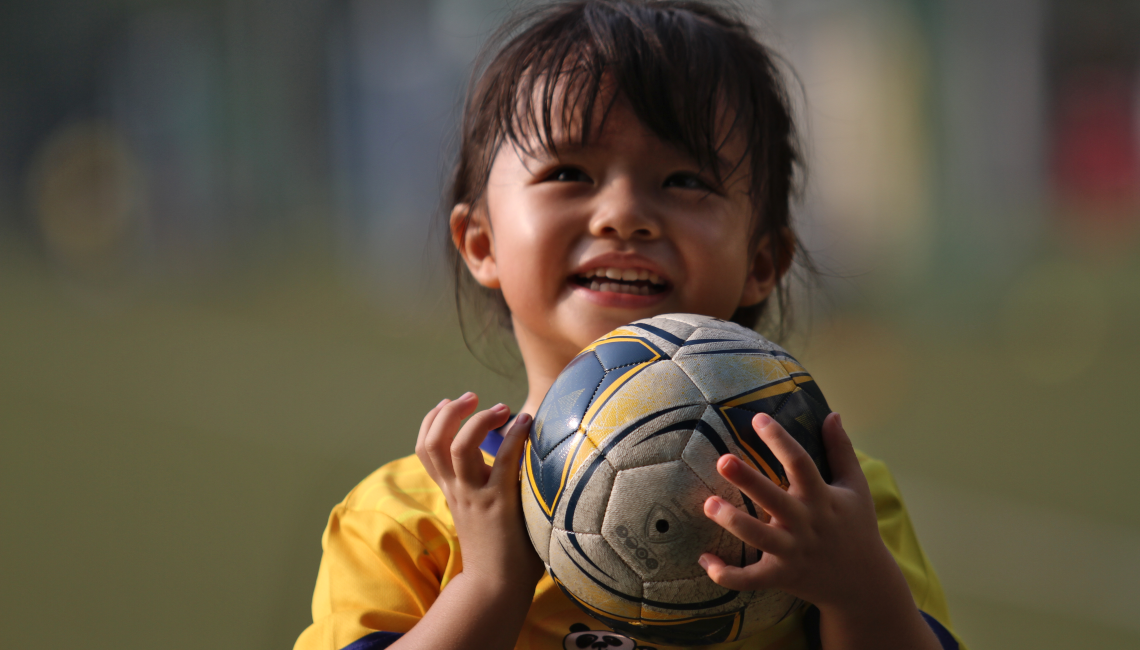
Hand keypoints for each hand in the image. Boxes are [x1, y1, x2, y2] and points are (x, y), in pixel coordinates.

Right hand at [415, 393, 544, 593]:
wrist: (495, 589)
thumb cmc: (497, 553)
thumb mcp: (481, 513)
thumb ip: (484, 489)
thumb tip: (510, 462)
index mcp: (451, 492)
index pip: (425, 449)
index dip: (433, 420)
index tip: (450, 403)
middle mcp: (457, 491)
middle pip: (433, 442)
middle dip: (450, 412)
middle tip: (472, 397)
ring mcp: (476, 496)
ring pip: (459, 447)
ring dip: (479, 419)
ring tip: (501, 408)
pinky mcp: (499, 504)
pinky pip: (503, 461)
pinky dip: (514, 437)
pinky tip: (526, 423)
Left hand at [699, 413, 942, 649]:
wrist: (864, 584)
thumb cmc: (856, 527)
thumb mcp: (856, 487)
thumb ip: (841, 450)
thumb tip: (832, 414)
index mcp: (822, 498)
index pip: (801, 463)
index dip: (780, 440)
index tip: (759, 418)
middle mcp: (806, 523)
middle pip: (774, 499)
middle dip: (748, 480)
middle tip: (722, 460)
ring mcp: (793, 552)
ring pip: (759, 538)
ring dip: (733, 522)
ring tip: (708, 503)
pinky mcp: (782, 576)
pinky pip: (750, 579)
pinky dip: (726, 574)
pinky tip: (704, 559)